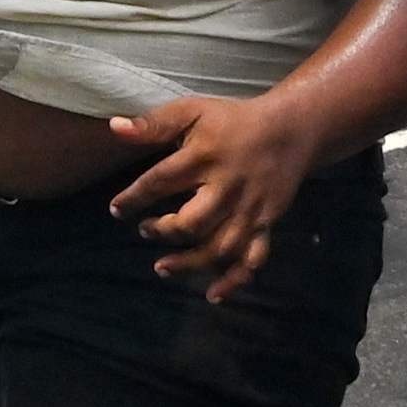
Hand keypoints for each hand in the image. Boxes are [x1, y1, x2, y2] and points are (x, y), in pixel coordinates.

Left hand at [107, 89, 324, 299]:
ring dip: (189, 263)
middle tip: (146, 230)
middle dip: (163, 231)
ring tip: (162, 268)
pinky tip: (213, 294)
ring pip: (219, 247)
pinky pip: (253, 257)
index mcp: (204, 157)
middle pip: (191, 222)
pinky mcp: (266, 223)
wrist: (292, 128)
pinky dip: (234, 280)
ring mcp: (249, 209)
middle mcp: (226, 188)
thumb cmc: (233, 120)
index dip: (133, 199)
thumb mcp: (192, 111)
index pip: (159, 181)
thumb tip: (114, 128)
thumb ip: (154, 123)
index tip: (116, 210)